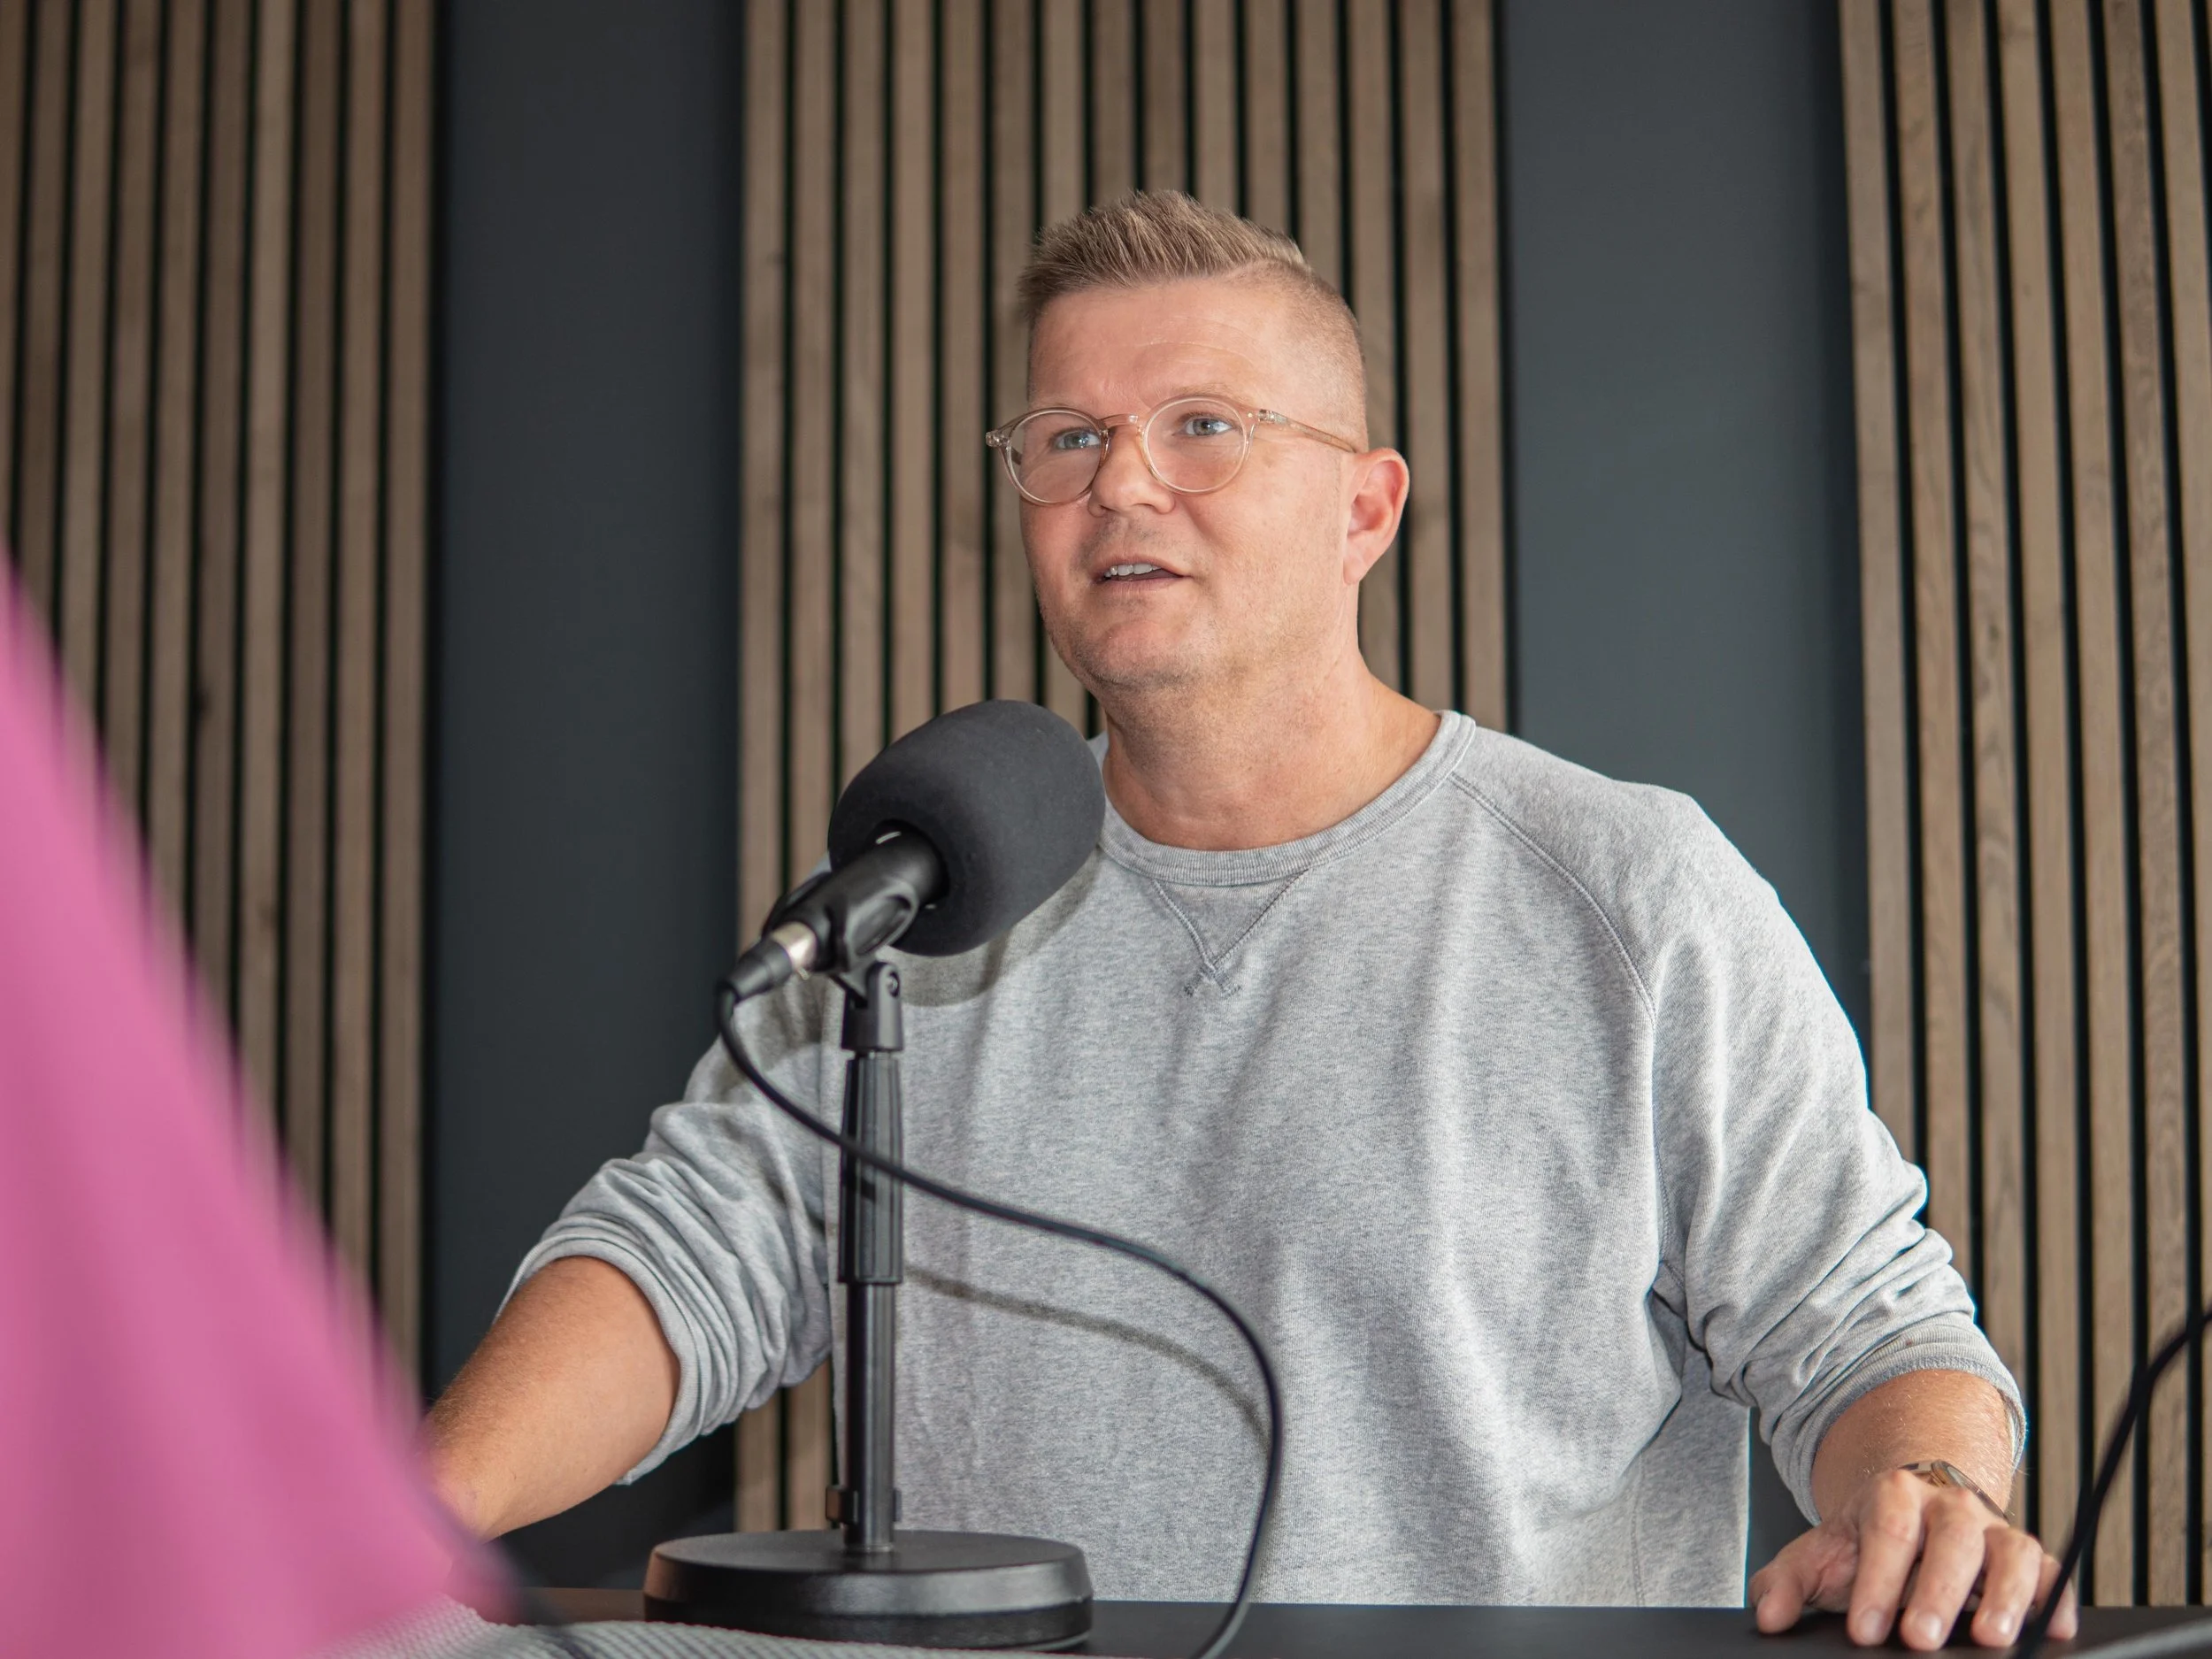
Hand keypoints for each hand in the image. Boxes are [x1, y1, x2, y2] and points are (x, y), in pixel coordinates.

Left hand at [1749, 1467, 2077, 1648]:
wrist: (1909, 1506)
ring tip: (1991, 1639)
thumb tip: (1770, 1617)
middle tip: (1921, 1639)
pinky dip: (2054, 1600)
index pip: (1887, 1534)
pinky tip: (2051, 1631)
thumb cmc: (1865, 1540)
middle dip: (1937, 1592)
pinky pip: (2050, 1572)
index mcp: (1893, 1494)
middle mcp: (1949, 1505)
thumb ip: (1786, 1583)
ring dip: (2005, 1595)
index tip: (1865, 1633)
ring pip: (2010, 1551)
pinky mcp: (2029, 1557)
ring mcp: (1993, 1528)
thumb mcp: (1819, 1554)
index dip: (1877, 1583)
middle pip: (1950, 1540)